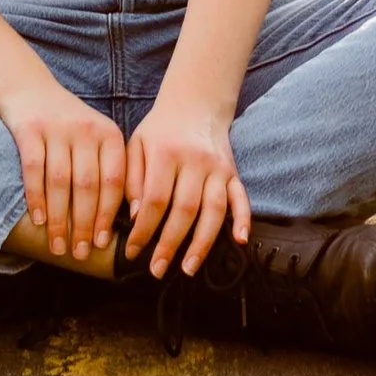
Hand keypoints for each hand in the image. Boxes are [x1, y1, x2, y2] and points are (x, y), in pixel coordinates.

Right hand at [4, 84, 127, 259]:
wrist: (31, 91)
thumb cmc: (71, 129)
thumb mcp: (98, 141)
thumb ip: (111, 173)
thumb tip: (127, 222)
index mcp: (110, 135)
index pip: (114, 181)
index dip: (108, 215)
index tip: (103, 243)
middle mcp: (87, 130)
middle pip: (87, 186)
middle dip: (84, 224)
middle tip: (80, 253)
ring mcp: (58, 128)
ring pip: (61, 182)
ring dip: (59, 219)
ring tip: (58, 246)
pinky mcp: (30, 129)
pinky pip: (34, 169)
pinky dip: (36, 197)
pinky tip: (38, 220)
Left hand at [124, 101, 250, 279]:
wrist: (195, 106)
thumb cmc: (159, 131)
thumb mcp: (136, 145)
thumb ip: (131, 178)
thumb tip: (135, 215)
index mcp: (167, 154)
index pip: (155, 200)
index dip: (143, 229)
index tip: (132, 251)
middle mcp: (196, 161)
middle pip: (185, 210)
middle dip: (170, 244)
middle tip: (157, 269)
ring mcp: (218, 168)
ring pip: (214, 210)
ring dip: (202, 243)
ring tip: (188, 268)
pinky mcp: (233, 173)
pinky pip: (242, 198)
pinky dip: (243, 220)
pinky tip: (240, 241)